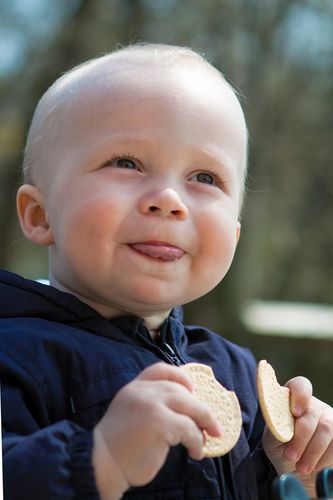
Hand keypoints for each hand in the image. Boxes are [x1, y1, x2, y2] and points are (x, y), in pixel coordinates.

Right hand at [92, 362, 221, 499]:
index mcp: (135, 386)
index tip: (192, 390)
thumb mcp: (129, 411)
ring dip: (204, 424)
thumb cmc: (117, 444)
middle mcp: (144, 391)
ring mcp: (152, 405)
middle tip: (212, 424)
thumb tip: (183, 409)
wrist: (100, 463)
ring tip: (208, 439)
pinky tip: (195, 453)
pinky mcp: (160, 423)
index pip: (161, 370)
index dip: (181, 377)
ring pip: (191, 407)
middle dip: (201, 408)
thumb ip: (149, 403)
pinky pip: (189, 429)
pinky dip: (197, 442)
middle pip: (182, 390)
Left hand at [262, 376, 332, 496]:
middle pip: (312, 412)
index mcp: (293, 399)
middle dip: (301, 437)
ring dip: (313, 451)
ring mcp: (328, 418)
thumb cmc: (282, 450)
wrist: (297, 472)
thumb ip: (275, 427)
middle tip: (291, 455)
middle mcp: (312, 405)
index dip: (300, 395)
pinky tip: (314, 467)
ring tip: (301, 467)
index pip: (300, 385)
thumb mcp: (272, 440)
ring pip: (327, 429)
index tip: (295, 412)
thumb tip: (279, 423)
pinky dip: (324, 458)